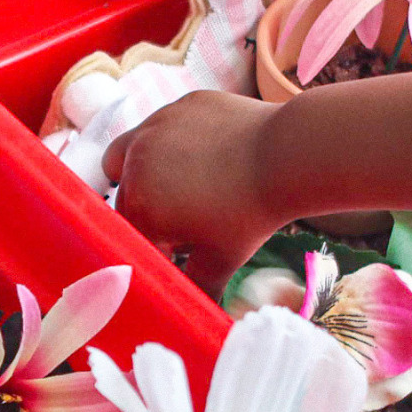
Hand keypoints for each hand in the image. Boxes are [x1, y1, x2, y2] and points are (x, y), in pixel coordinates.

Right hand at [103, 91, 281, 294]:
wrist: (286, 157)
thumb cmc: (251, 215)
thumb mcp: (221, 261)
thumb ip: (194, 288)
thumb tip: (188, 307)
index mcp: (139, 204)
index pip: (126, 232)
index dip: (149, 243)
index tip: (173, 248)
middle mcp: (136, 160)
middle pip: (125, 192)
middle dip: (147, 208)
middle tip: (186, 218)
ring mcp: (158, 124)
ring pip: (134, 151)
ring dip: (148, 169)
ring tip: (187, 182)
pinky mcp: (183, 103)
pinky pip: (167, 126)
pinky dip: (177, 141)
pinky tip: (213, 154)